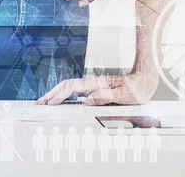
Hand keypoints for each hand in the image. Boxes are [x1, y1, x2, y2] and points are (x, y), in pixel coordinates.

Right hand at [36, 73, 158, 105]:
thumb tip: (89, 100)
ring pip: (70, 89)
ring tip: (45, 103)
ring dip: (56, 95)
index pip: (72, 87)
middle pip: (67, 86)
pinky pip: (77, 93)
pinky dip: (65, 97)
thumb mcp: (125, 95)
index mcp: (97, 84)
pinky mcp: (97, 91)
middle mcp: (94, 84)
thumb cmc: (137, 88)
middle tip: (39, 103)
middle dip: (51, 94)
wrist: (145, 81)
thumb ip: (107, 96)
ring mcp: (94, 87)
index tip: (49, 103)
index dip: (59, 94)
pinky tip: (62, 103)